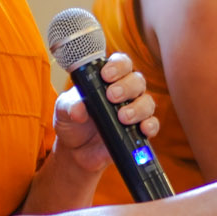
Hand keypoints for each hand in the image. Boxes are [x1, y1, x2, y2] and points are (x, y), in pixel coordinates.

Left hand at [53, 52, 158, 177]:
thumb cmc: (72, 123)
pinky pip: (152, 124)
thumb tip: (79, 109)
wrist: (76, 151)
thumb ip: (69, 106)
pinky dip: (150, 126)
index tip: (106, 74)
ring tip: (122, 117)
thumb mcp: (64, 111)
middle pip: (137, 80)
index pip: (121, 64)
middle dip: (127, 86)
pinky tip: (143, 129)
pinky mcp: (139, 131)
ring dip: (138, 108)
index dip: (118, 65)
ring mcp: (134, 111)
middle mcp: (125, 92)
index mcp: (108, 80)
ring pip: (147, 102)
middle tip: (112, 96)